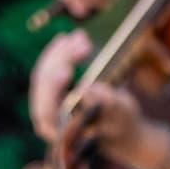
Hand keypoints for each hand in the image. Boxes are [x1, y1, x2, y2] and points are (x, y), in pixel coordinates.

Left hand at [29, 30, 146, 162]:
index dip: (54, 88)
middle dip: (63, 60)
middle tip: (84, 44)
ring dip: (64, 52)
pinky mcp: (54, 86)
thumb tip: (86, 89)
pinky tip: (75, 37)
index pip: (47, 108)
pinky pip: (53, 64)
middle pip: (45, 83)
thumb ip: (107, 104)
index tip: (67, 71)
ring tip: (83, 38)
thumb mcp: (122, 114)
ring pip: (48, 70)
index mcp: (59, 131)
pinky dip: (63, 50)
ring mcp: (49, 99)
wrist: (123, 128)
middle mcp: (47, 116)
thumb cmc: (124, 125)